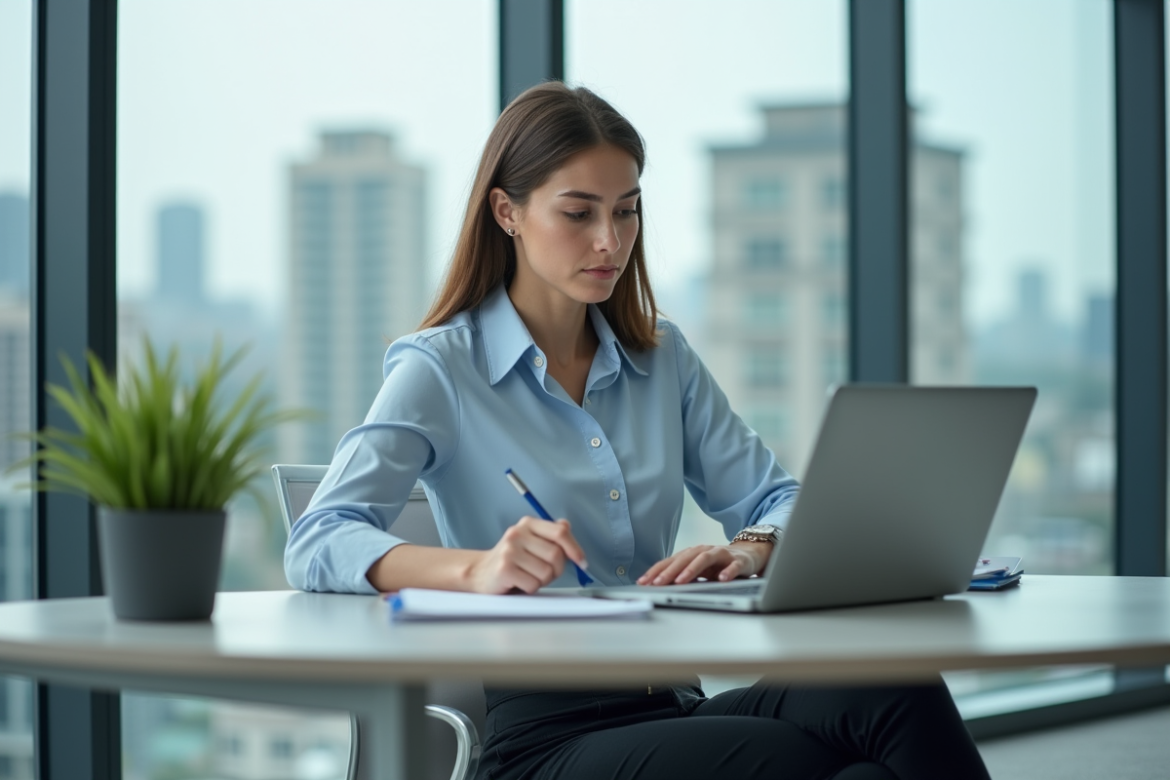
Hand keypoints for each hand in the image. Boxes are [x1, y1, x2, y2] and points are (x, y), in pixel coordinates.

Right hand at [466, 517, 588, 594]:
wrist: (481, 573)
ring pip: (546, 572)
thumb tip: (566, 526)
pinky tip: (519, 582)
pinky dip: (530, 588)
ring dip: (542, 581)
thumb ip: (550, 535)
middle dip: (556, 570)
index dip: (575, 548)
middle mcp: (517, 533)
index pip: (560, 531)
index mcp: (528, 524)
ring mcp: (509, 550)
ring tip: (528, 576)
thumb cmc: (512, 560)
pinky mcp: (504, 569)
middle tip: (544, 573)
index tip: (581, 562)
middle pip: (556, 555)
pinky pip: (533, 584)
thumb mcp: (532, 543)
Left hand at [636, 542, 770, 585]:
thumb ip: (683, 576)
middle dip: (669, 571)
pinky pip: (732, 566)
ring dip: (691, 570)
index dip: (656, 571)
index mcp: (691, 554)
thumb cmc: (719, 565)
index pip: (670, 561)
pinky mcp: (738, 561)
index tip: (643, 582)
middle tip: (657, 583)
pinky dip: (727, 572)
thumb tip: (659, 587)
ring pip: (704, 559)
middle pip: (684, 559)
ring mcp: (721, 554)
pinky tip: (721, 580)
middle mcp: (704, 551)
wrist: (749, 555)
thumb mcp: (699, 571)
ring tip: (681, 581)